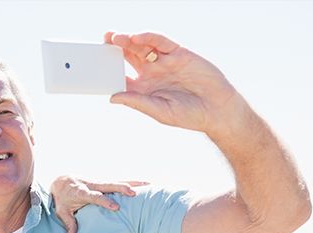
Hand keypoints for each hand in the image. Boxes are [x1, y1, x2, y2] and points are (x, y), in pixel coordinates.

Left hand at [50, 176, 147, 232]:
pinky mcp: (104, 182)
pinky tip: (144, 184)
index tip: (116, 207)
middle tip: (133, 193)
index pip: (95, 196)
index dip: (105, 201)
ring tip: (148, 184)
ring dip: (132, 183)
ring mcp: (99, 182)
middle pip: (108, 185)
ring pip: (116, 181)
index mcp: (82, 193)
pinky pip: (118, 182)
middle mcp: (92, 185)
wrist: (61, 181)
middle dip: (121, 188)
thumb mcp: (62, 211)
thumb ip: (68, 223)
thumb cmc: (62, 199)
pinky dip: (131, 182)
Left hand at [106, 31, 246, 137]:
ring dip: (129, 40)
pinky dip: (149, 38)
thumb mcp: (159, 111)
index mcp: (143, 89)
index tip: (95, 66)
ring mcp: (164, 62)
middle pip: (129, 57)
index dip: (109, 70)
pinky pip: (160, 42)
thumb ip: (136, 102)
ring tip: (116, 37)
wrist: (218, 109)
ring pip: (142, 47)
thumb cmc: (189, 115)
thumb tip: (112, 97)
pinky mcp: (178, 53)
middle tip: (103, 41)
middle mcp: (151, 73)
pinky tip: (137, 37)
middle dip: (115, 48)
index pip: (121, 76)